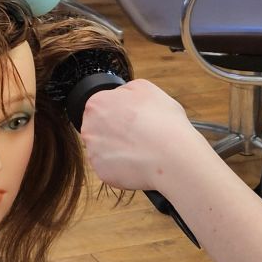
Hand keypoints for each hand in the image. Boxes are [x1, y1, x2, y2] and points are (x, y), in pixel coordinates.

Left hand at [79, 80, 209, 196]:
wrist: (173, 157)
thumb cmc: (163, 122)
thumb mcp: (146, 89)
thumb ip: (125, 90)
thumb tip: (119, 95)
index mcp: (97, 104)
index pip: (103, 106)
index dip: (121, 112)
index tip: (134, 119)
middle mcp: (89, 128)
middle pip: (100, 128)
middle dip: (116, 132)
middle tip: (138, 136)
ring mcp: (93, 152)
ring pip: (105, 149)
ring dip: (119, 150)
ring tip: (141, 151)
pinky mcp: (102, 172)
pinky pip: (111, 168)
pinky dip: (123, 167)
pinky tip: (138, 163)